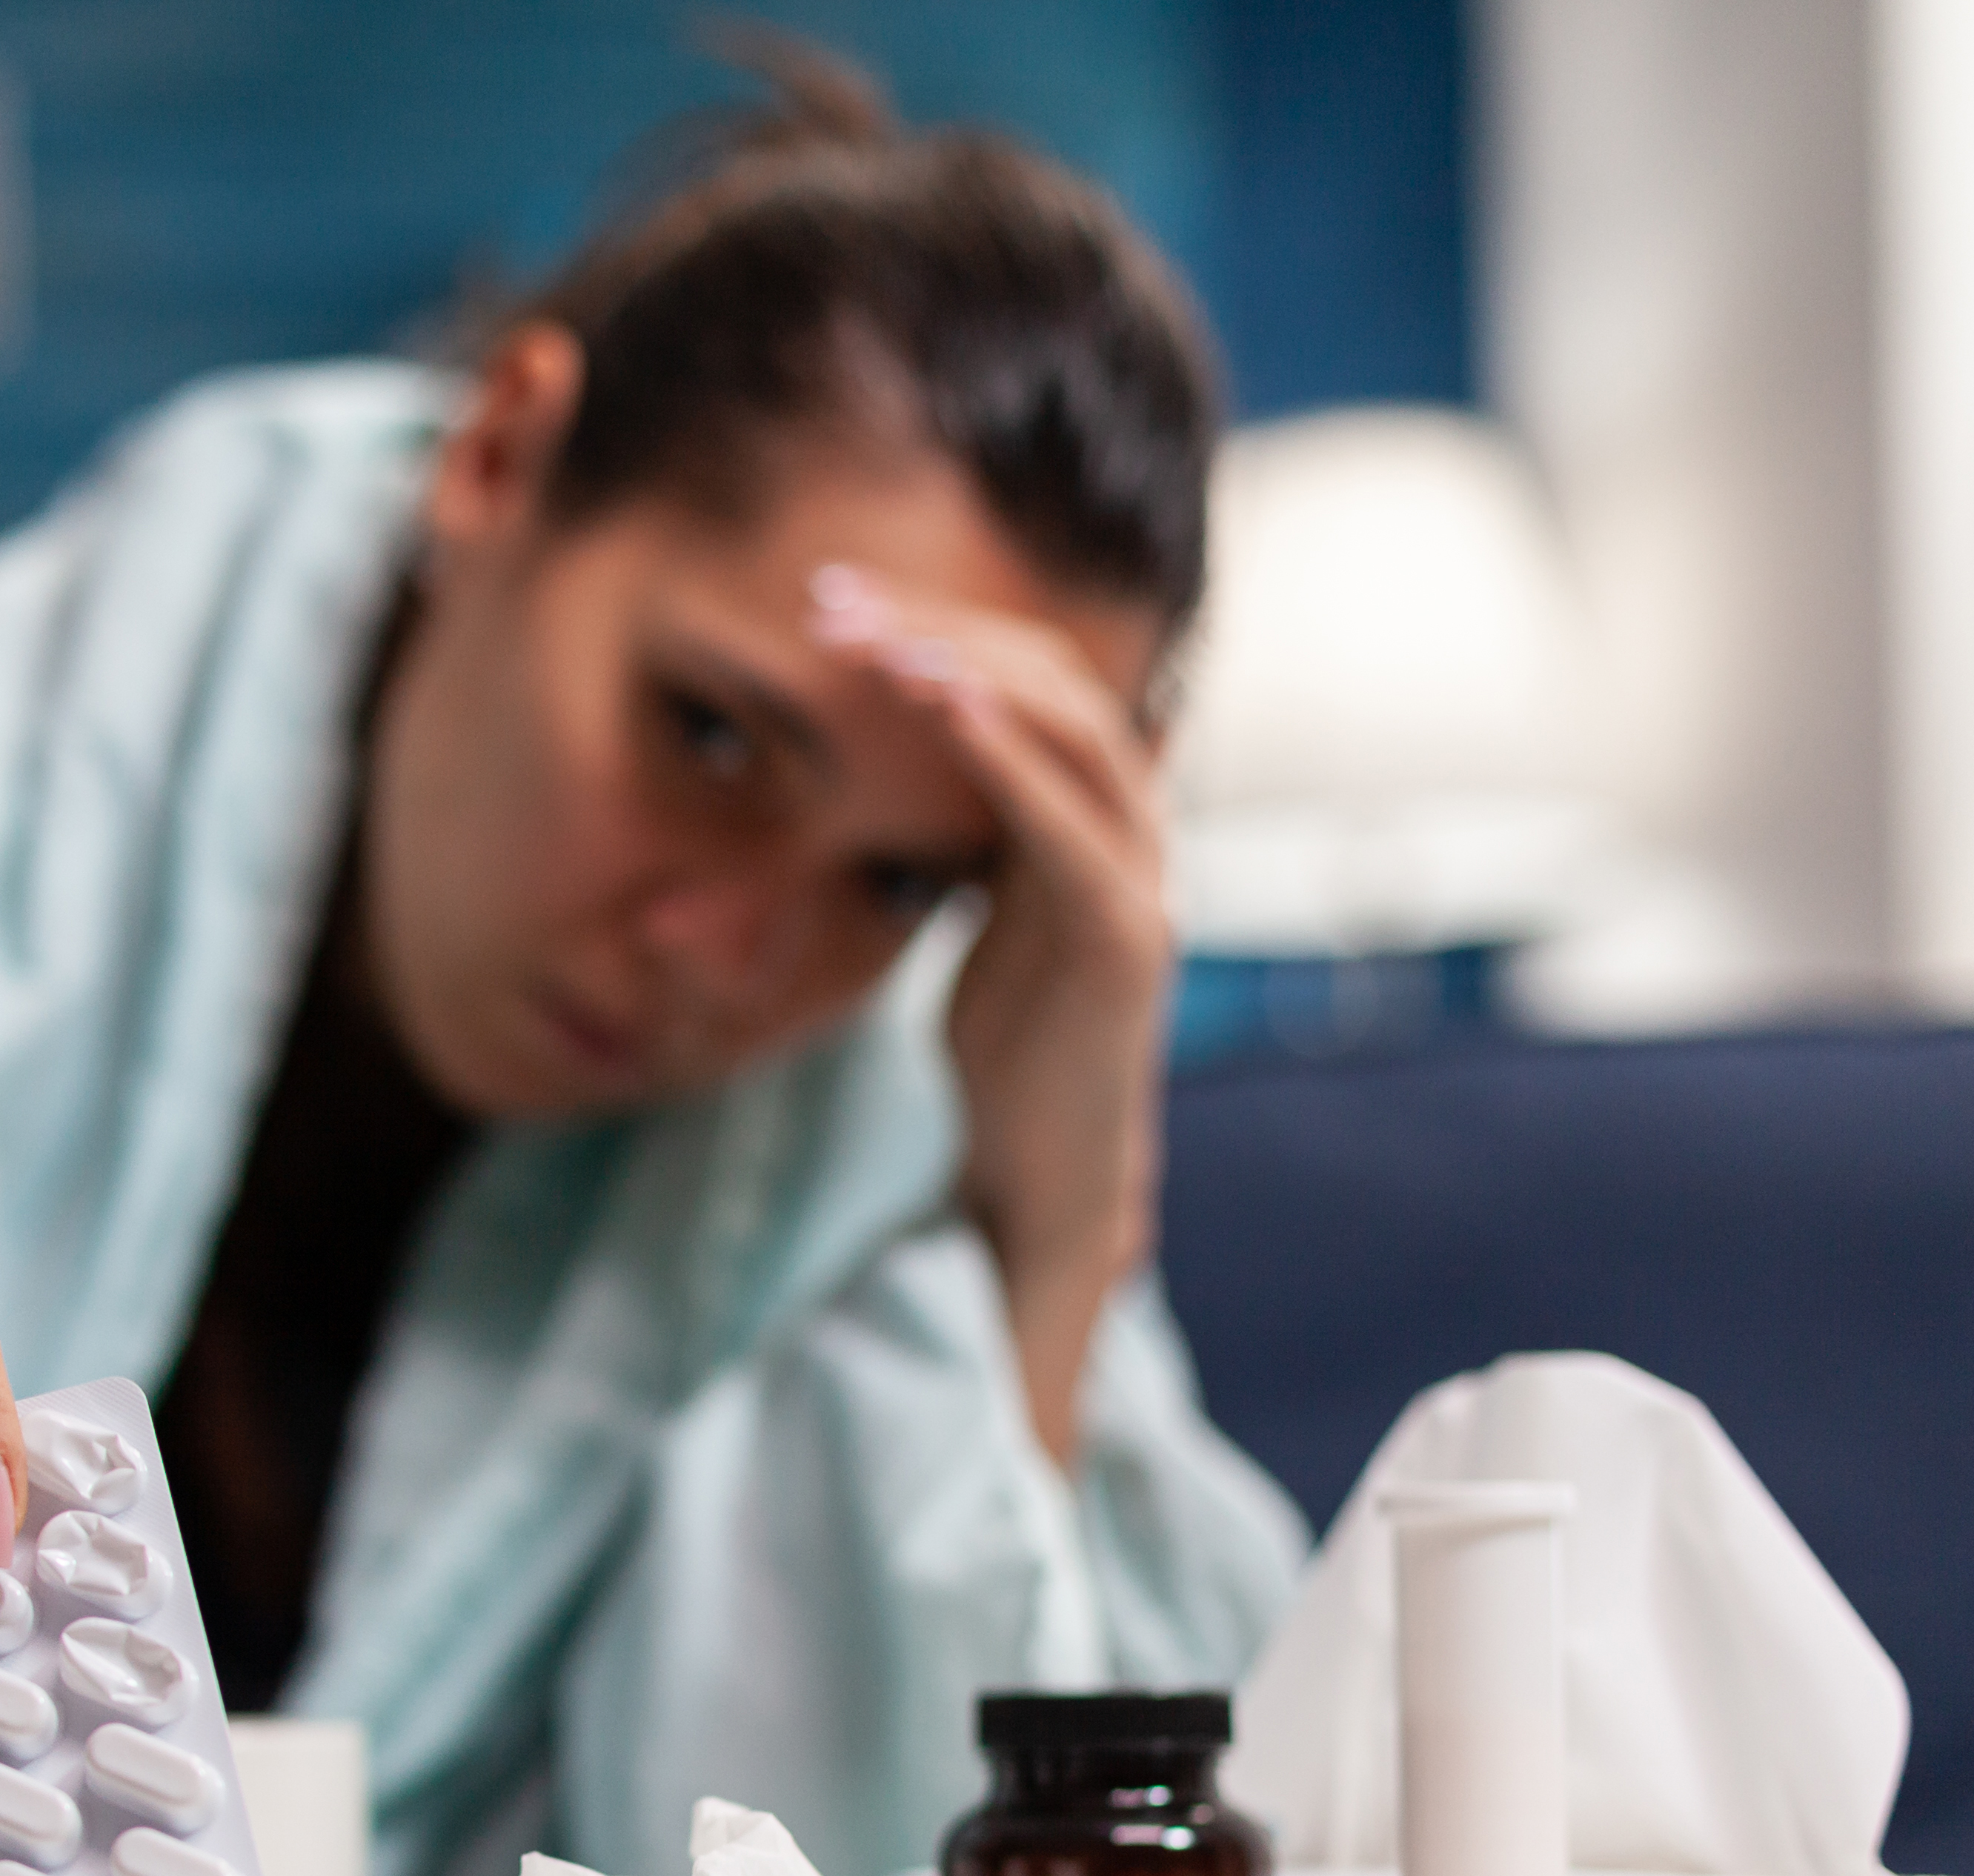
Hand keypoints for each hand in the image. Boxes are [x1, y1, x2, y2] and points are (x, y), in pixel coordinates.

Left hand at [807, 563, 1174, 1463]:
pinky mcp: (1126, 942)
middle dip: (944, 628)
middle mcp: (1132, 831)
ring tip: (875, 640)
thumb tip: (932, 757)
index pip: (1032, 682)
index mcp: (1093, 818)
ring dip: (971, 672)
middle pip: (1056, 682)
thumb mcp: (985, 914)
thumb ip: (981, 833)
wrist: (1042, 1175)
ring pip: (1076, 731)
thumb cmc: (1009, 1048)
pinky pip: (1072, 825)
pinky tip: (945, 707)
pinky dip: (1012, 756)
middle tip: (833, 603)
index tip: (832, 603)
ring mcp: (1141, 881)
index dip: (942, 627)